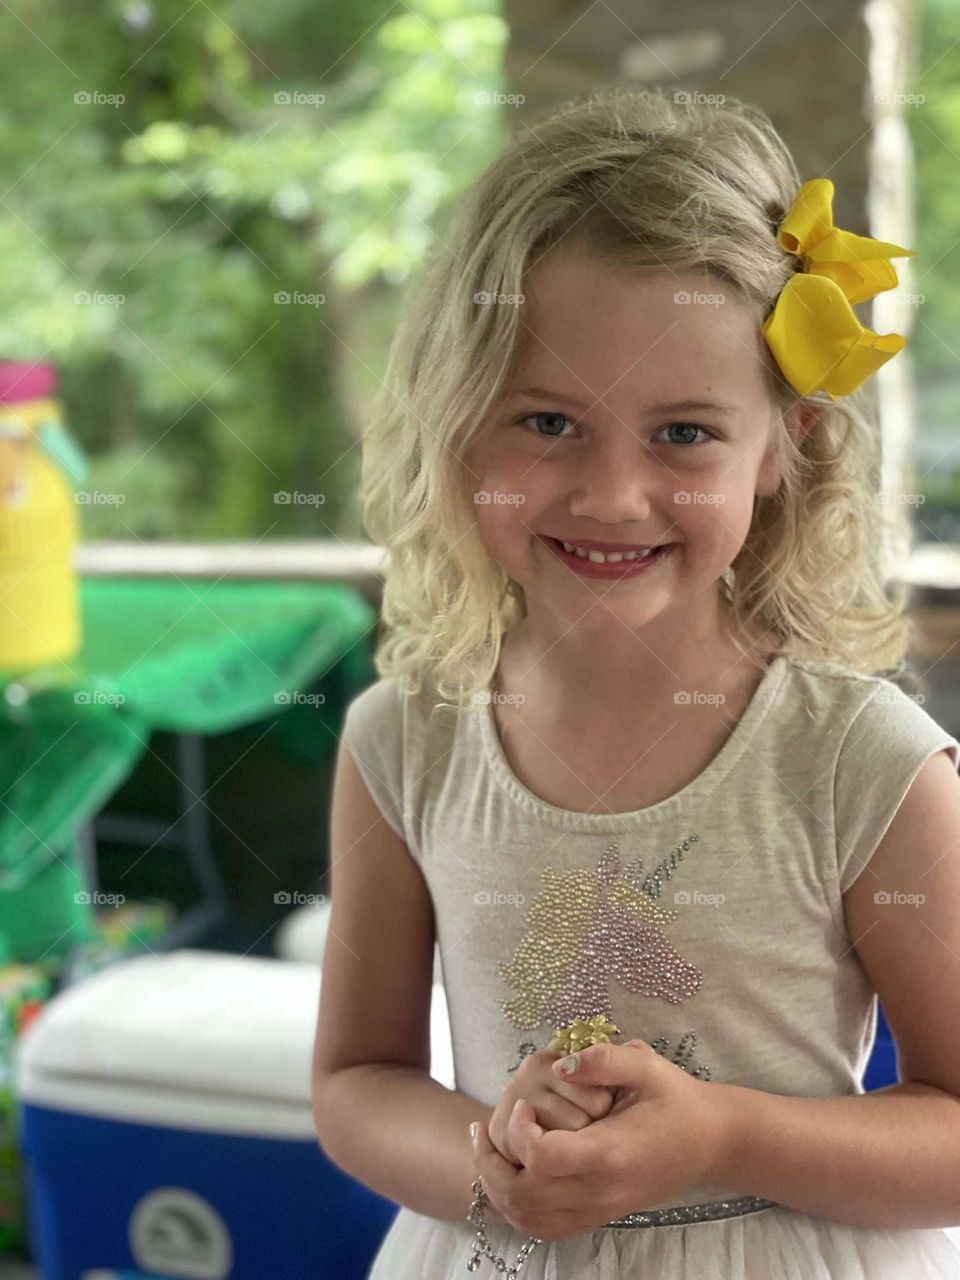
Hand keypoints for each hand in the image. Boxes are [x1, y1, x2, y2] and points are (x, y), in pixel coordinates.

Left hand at [470, 1039, 735, 1241]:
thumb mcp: (647, 1066)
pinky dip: (516, 1207)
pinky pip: (544, 1228)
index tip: (523, 1103)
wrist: (711, 1143)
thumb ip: (603, 1060)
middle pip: (523, 1197)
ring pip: (527, 1220)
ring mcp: (598, 1210)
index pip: (542, 1157)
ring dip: (497, 1188)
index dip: (520, 1130)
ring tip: (488, 1151)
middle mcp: (600, 1191)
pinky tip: (511, 1173)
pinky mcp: (598, 1216)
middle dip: (491, 1163)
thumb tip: (561, 1062)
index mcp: (609, 1152)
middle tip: (482, 1129)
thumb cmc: (677, 1100)